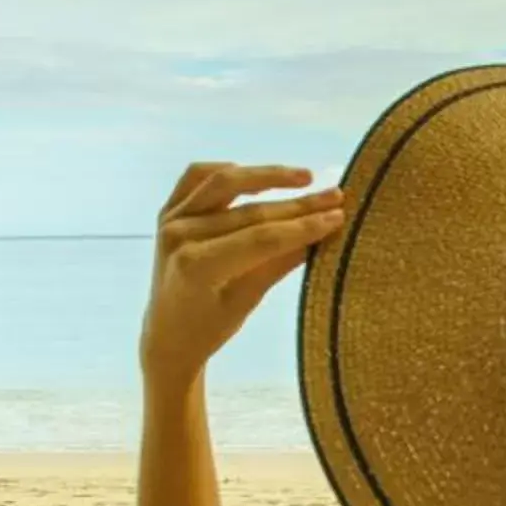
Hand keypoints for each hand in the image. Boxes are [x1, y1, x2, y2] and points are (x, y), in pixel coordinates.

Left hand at [141, 163, 344, 383]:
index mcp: (197, 267)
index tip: (338, 216)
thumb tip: (325, 234)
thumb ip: (282, 262)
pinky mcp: (167, 210)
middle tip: (335, 197)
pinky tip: (253, 173)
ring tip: (304, 177)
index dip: (302, 226)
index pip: (261, 238)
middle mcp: (180, 235)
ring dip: (267, 176)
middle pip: (250, 212)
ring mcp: (170, 219)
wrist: (167, 334)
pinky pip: (196, 177)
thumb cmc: (209, 328)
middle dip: (297, 204)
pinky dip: (226, 171)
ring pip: (224, 183)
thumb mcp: (248, 300)